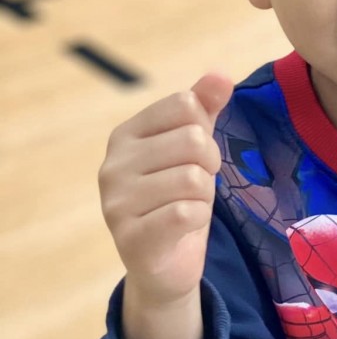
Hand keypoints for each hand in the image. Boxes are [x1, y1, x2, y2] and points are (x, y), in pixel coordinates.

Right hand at [99, 73, 233, 307]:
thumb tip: (220, 74)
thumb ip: (204, 108)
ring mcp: (116, 202)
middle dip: (208, 167)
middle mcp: (112, 165)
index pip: (185, 104)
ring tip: (185, 207)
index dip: (204, 131)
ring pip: (193, 178)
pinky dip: (198, 219)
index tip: (194, 157)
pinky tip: (182, 227)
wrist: (165, 264)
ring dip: (203, 197)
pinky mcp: (130, 237)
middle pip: (194, 140)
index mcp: (125, 135)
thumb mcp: (194, 149)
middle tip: (193, 189)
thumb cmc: (177, 198)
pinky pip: (187, 212)